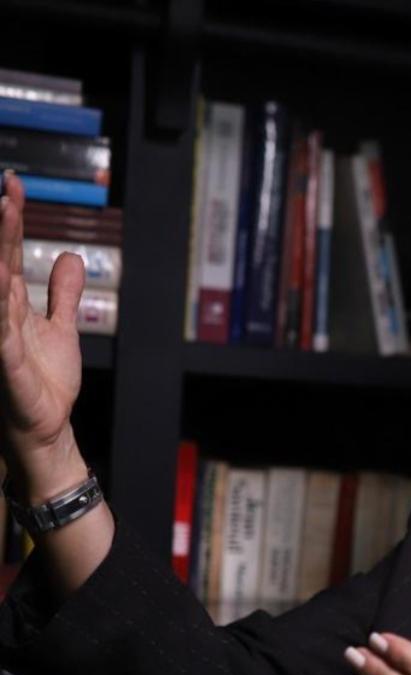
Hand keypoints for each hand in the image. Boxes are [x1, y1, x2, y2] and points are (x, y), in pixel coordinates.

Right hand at [0, 171, 87, 497]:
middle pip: (1, 262)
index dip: (12, 220)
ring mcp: (1, 336)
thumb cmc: (45, 379)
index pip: (10, 252)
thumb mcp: (62, 328)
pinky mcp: (8, 361)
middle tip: (7, 191)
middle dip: (4, 227)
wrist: (45, 425)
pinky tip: (2, 278)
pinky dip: (0, 307)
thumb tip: (73, 257)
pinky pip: (2, 331)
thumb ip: (64, 293)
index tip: (13, 183)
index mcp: (13, 303)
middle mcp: (1, 314)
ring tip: (3, 216)